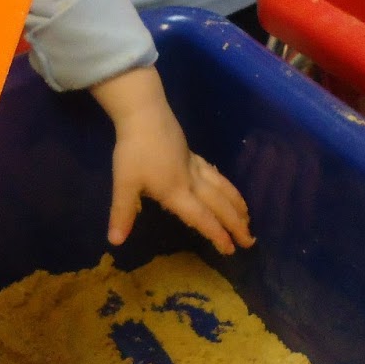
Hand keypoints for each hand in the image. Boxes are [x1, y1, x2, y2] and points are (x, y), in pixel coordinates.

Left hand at [92, 67, 253, 254]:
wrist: (144, 114)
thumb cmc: (133, 150)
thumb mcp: (123, 183)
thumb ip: (123, 213)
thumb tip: (115, 241)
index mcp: (176, 191)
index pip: (201, 218)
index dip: (217, 234)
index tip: (231, 249)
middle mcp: (191, 181)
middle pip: (219, 205)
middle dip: (236, 224)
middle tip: (249, 241)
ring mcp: (195, 166)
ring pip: (222, 188)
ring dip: (237, 205)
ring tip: (248, 218)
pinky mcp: (193, 155)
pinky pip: (216, 175)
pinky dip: (227, 186)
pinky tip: (228, 190)